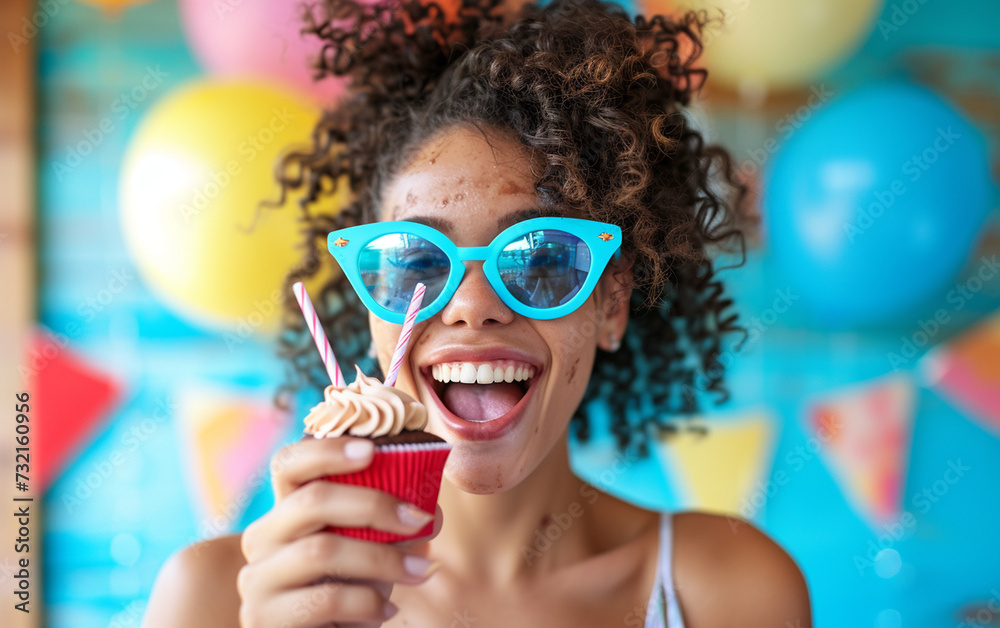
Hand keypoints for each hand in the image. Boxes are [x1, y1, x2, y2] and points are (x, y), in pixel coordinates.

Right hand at [237, 436, 440, 626]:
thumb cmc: (350, 589)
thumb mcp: (374, 550)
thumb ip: (398, 525)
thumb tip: (430, 513)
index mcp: (286, 509)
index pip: (289, 463)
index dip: (326, 450)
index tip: (371, 450)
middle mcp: (263, 536)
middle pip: (312, 501)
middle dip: (374, 506)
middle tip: (419, 520)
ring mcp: (257, 578)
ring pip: (321, 551)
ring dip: (382, 560)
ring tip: (419, 573)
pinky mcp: (263, 618)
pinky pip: (323, 599)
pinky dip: (367, 603)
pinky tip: (385, 610)